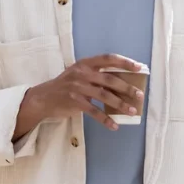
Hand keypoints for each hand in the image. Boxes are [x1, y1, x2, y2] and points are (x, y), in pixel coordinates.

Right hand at [14, 55, 144, 138]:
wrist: (43, 98)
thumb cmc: (66, 86)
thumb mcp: (79, 74)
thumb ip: (96, 75)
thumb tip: (122, 83)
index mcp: (85, 63)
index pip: (108, 59)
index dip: (124, 62)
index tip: (139, 67)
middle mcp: (82, 73)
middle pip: (109, 79)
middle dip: (127, 87)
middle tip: (140, 95)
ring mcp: (77, 87)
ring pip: (104, 96)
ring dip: (120, 104)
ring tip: (132, 111)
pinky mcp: (74, 102)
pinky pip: (94, 111)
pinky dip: (106, 119)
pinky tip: (114, 125)